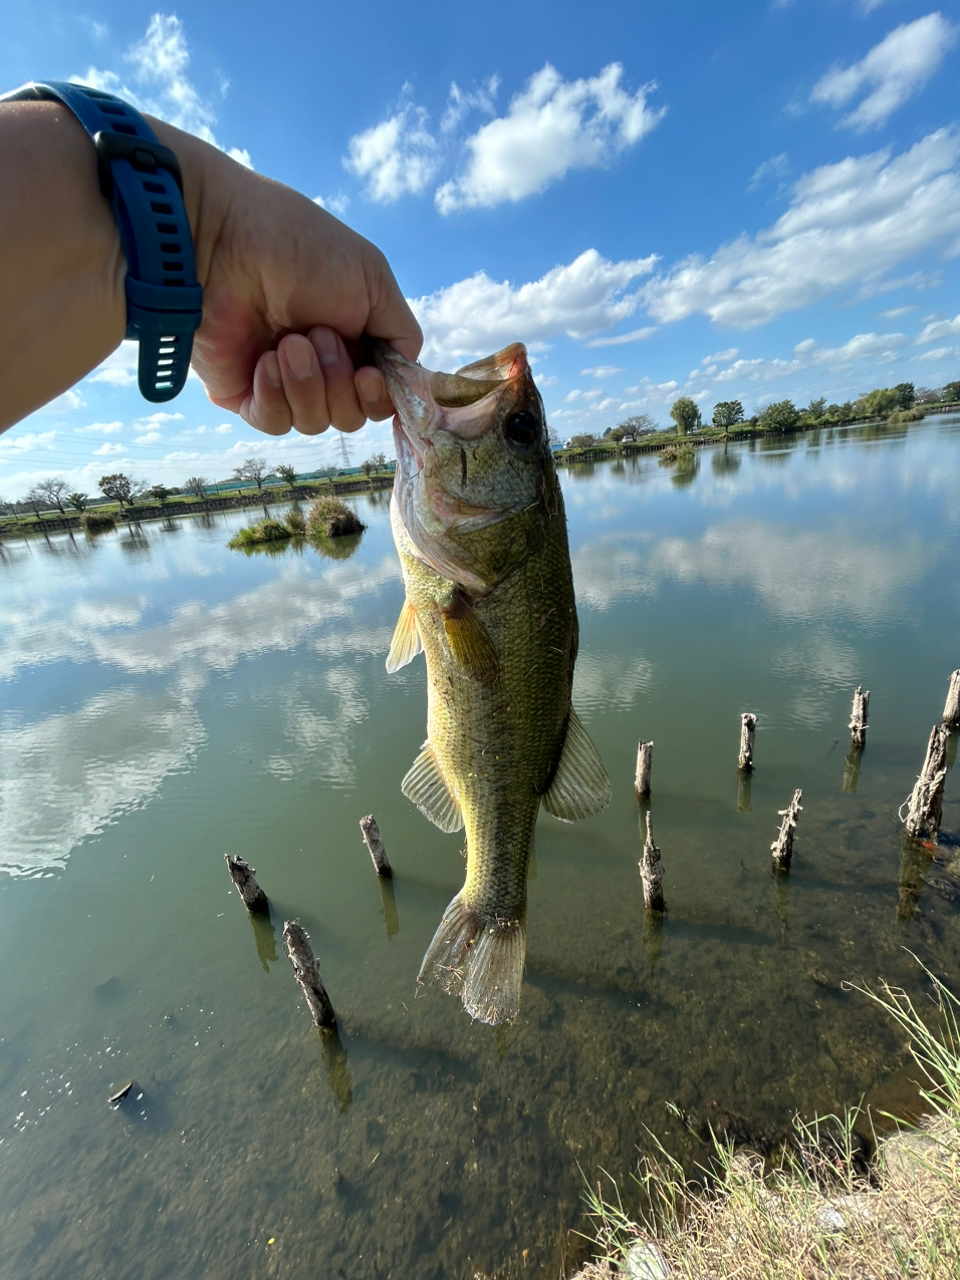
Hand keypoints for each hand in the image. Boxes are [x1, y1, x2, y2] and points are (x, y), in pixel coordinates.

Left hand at [157, 123, 422, 435]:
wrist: (225, 241)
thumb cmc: (300, 248)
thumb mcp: (373, 279)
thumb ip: (401, 333)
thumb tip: (404, 377)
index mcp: (353, 338)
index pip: (380, 395)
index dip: (380, 395)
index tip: (369, 372)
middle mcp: (321, 365)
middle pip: (351, 416)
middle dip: (341, 383)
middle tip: (318, 335)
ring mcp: (281, 382)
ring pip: (315, 422)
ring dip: (308, 383)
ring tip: (288, 341)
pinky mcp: (244, 394)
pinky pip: (275, 423)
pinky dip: (276, 394)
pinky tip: (266, 361)